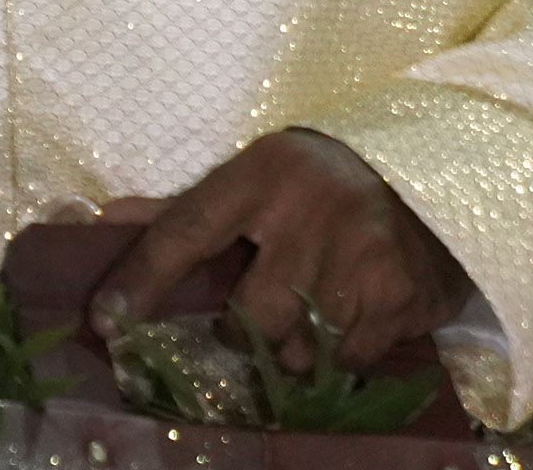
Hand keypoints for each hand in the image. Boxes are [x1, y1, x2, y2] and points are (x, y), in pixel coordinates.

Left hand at [90, 129, 471, 370]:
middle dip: (242, 332)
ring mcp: (361, 253)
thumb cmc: (317, 183)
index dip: (141, 280)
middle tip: (248, 321)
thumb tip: (106, 219)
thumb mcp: (253, 178)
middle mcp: (310, 210)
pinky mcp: (401, 291)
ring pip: (301, 347)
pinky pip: (349, 359)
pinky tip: (346, 320)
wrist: (426, 177)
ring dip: (293, 348)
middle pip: (250, 314)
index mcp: (261, 174)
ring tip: (304, 317)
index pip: (186, 231)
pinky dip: (337, 354)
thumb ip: (183, 208)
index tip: (106, 320)